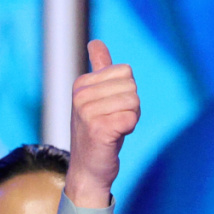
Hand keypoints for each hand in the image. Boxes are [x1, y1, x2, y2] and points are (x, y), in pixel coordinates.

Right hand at [66, 40, 139, 207]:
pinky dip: (129, 129)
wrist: (88, 171)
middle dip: (131, 106)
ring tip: (114, 130)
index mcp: (81, 84)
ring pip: (133, 102)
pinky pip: (131, 118)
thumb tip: (95, 43)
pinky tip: (115, 137)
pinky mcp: (98, 129)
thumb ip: (99, 70)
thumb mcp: (96, 99)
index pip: (125, 71)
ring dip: (130, 118)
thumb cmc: (97, 134)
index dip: (127, 92)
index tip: (111, 109)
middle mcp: (80, 95)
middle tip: (114, 122)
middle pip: (131, 86)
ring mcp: (87, 112)